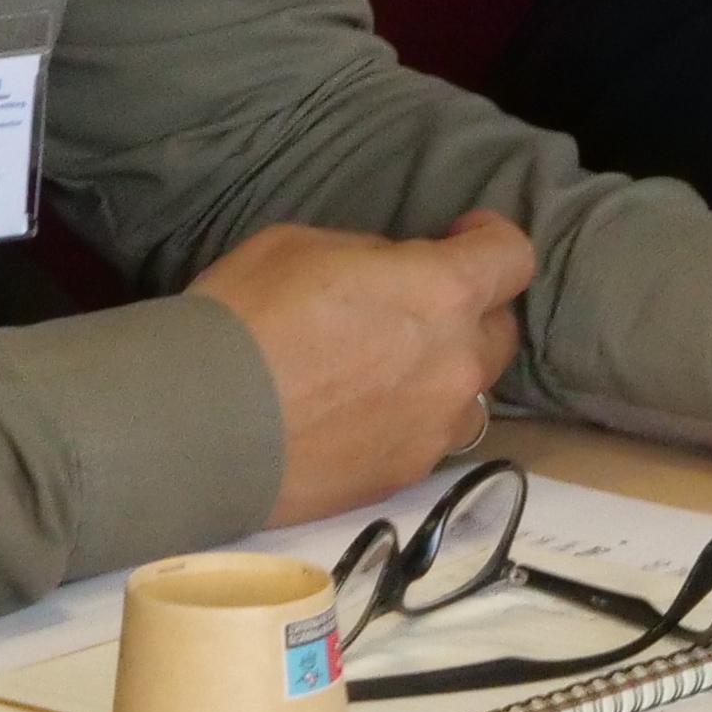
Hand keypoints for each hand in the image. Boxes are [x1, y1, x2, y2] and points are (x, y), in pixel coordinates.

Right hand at [188, 210, 530, 521]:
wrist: (198, 423)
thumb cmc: (245, 316)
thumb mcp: (304, 246)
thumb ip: (374, 258)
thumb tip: (395, 275)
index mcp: (440, 293)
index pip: (513, 257)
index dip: (491, 239)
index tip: (461, 236)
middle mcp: (456, 363)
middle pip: (499, 330)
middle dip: (469, 310)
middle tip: (416, 306)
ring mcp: (434, 427)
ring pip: (469, 391)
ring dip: (443, 371)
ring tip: (387, 368)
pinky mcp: (403, 474)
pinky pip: (429, 437)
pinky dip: (409, 418)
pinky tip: (358, 413)